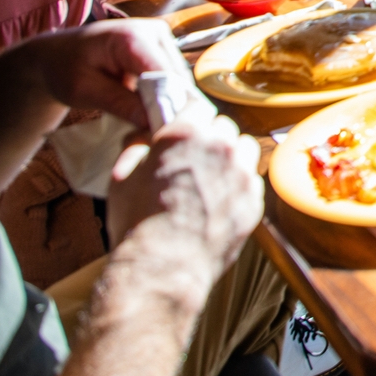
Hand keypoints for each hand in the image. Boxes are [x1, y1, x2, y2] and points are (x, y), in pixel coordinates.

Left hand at [24, 21, 185, 129]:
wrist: (57, 53)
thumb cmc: (64, 68)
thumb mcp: (83, 91)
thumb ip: (119, 103)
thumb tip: (153, 122)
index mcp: (133, 37)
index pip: (163, 76)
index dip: (165, 105)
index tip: (158, 135)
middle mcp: (155, 32)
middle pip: (176, 77)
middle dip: (167, 106)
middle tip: (149, 135)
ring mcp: (161, 38)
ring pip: (178, 79)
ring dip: (166, 102)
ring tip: (146, 125)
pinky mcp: (163, 47)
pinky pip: (172, 77)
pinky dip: (162, 96)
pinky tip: (146, 109)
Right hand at [107, 115, 262, 273]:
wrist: (162, 269)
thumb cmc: (138, 226)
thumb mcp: (121, 178)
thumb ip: (135, 147)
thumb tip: (142, 137)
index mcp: (184, 134)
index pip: (197, 105)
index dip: (192, 117)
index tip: (189, 127)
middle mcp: (218, 146)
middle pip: (224, 127)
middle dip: (211, 138)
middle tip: (195, 159)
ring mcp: (241, 172)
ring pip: (244, 148)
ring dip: (231, 157)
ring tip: (212, 179)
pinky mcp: (254, 198)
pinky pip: (252, 179)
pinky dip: (240, 185)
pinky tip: (220, 202)